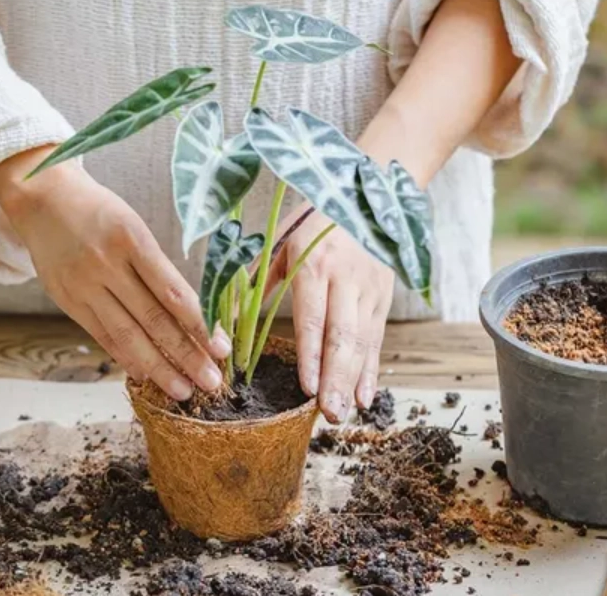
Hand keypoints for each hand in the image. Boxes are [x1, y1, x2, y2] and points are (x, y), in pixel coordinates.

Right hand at [0, 147, 230, 399]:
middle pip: (154, 320)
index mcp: (133, 240)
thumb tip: (194, 314)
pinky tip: (146, 375)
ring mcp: (84, 286)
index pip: (173, 293)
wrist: (43, 198)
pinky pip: (103, 335)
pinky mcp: (67, 301)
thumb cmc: (101, 212)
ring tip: (182, 390)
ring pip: (128, 335)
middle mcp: (108, 265)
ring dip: (159, 368)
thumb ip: (158, 268)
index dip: (200, 325)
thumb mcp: (135, 227)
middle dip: (186, 355)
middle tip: (211, 383)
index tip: (221, 349)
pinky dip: (126, 358)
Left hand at [266, 208, 394, 422]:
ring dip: (354, 381)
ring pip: (364, 342)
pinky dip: (372, 370)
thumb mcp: (279, 242)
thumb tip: (222, 322)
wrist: (365, 194)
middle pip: (343, 336)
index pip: (313, 318)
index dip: (312, 355)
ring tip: (343, 413)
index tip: (308, 387)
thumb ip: (254, 282)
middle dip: (336, 378)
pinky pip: (377, 339)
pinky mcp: (384, 296)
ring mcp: (370, 289)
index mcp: (316, 264)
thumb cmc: (313, 220)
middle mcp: (347, 279)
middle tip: (328, 413)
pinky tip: (365, 397)